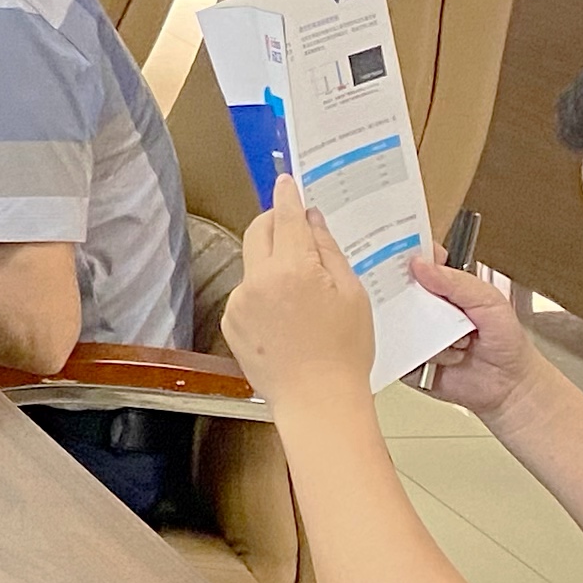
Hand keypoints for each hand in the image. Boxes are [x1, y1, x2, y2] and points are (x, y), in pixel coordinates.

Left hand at [216, 177, 376, 415]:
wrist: (317, 400)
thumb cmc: (344, 351)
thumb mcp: (352, 294)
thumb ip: (328, 251)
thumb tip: (312, 221)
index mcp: (293, 268)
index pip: (285, 217)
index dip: (287, 196)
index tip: (286, 182)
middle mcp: (258, 279)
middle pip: (258, 232)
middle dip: (274, 223)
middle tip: (293, 226)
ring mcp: (240, 301)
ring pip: (253, 264)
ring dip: (271, 264)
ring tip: (301, 294)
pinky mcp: (230, 321)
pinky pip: (246, 294)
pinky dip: (262, 294)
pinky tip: (286, 319)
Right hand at [409, 254, 538, 426]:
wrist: (509, 387)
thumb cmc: (506, 342)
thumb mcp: (490, 302)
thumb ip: (458, 283)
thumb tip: (422, 265)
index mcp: (443, 286)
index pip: (418, 262)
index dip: (405, 255)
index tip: (400, 254)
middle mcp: (424, 307)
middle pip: (396, 289)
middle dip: (402, 293)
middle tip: (422, 303)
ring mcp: (414, 332)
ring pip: (395, 321)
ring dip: (423, 332)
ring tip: (455, 343)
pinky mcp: (408, 359)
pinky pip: (396, 352)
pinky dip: (418, 355)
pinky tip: (442, 359)